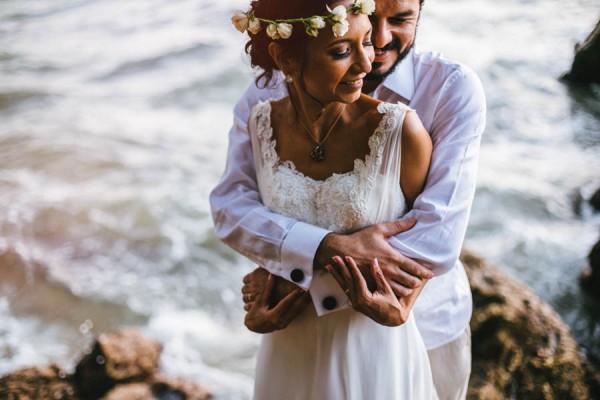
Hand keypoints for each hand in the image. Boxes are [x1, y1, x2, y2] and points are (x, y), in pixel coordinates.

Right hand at [244, 274, 311, 333]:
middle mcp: (281, 322)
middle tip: (310, 288)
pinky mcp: (287, 323)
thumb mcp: (260, 302)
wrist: (253, 327)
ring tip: (311, 292)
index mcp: (273, 317)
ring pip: (298, 312)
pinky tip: (306, 300)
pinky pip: (296, 314)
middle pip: (295, 308)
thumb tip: (272, 275)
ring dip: (305, 302)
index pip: (285, 304)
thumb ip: (267, 289)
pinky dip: (301, 306)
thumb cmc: (254, 314)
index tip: (299, 288)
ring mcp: (285, 324)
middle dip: (303, 298)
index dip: (292, 296)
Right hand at [315, 219, 432, 297]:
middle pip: (412, 283)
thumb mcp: (379, 230)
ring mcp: (382, 280)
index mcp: (394, 257)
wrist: (341, 252)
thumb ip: (398, 226)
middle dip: (418, 282)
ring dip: (409, 289)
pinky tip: (397, 290)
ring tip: (410, 285)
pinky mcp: (374, 285)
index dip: (425, 273)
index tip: (430, 274)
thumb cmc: (360, 240)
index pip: (416, 269)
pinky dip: (396, 293)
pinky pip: (390, 294)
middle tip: (420, 279)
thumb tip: (414, 220)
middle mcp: (390, 271)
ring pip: (403, 292)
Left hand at [326, 256, 408, 326]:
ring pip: (344, 286)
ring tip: (328, 266)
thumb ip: (378, 275)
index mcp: (365, 298)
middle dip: (340, 268)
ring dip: (336, 275)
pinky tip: (336, 275)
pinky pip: (346, 291)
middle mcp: (357, 302)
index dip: (352, 267)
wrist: (393, 319)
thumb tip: (374, 261)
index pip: (356, 279)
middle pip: (347, 282)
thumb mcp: (386, 289)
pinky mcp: (355, 304)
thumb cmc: (392, 305)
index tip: (347, 257)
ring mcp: (355, 304)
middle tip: (334, 257)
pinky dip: (341, 282)